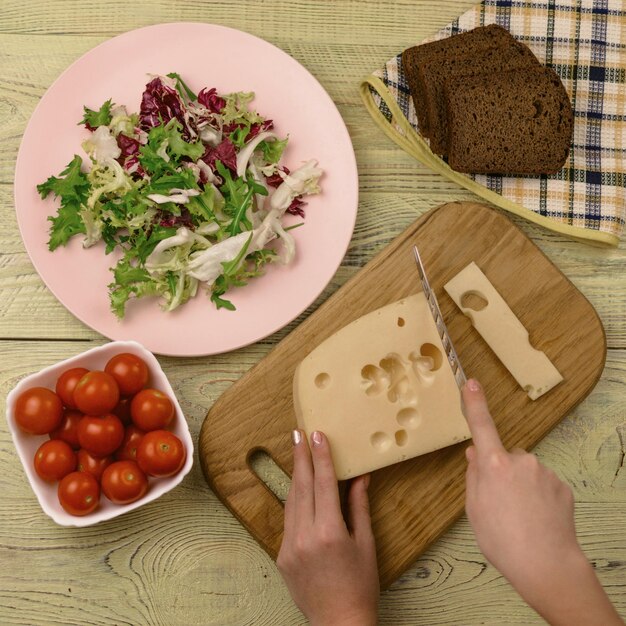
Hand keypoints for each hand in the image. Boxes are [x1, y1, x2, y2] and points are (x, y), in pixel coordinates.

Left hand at [277, 430, 378, 625]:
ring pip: (291, 501)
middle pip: (301, 486)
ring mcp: (289, 546)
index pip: (323, 483)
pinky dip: (294, 502)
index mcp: (330, 531)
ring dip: (295, 476)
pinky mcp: (281, 555)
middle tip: (298, 433)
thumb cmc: (360, 586)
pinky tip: (299, 489)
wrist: (338, 623)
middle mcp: (305, 536)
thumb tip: (360, 477)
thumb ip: (359, 506)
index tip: (317, 435)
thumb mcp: (365, 543)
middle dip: (300, 456)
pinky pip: (288, 520)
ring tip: (297, 453)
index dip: (321, 456)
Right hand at [462, 379, 622, 625]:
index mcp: (493, 465)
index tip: (471, 383)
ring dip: (521, 485)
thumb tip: (475, 454)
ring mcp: (544, 472)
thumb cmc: (502, 540)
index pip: (481, 427)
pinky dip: (538, 496)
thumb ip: (473, 477)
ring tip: (520, 516)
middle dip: (501, 471)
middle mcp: (521, 461)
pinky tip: (537, 518)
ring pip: (525, 471)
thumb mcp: (474, 509)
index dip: (474, 403)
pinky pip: (543, 483)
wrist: (546, 565)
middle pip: (505, 457)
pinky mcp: (562, 486)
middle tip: (499, 503)